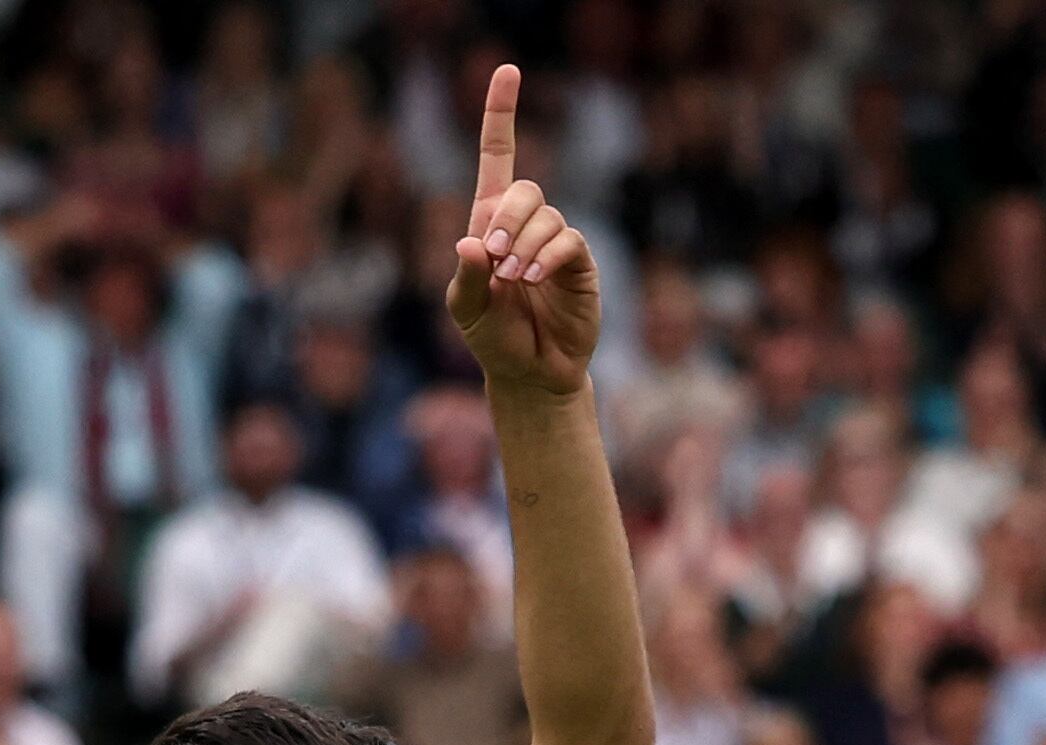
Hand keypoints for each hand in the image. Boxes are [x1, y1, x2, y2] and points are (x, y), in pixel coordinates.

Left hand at [446, 66, 598, 394]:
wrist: (530, 373)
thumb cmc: (493, 339)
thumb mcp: (466, 310)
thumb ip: (466, 277)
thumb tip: (471, 241)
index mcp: (490, 225)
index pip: (498, 158)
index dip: (500, 115)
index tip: (507, 70)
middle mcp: (526, 226)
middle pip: (525, 189)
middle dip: (507, 218)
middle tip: (494, 258)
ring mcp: (555, 242)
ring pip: (547, 216)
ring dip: (525, 244)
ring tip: (513, 281)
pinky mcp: (580, 263)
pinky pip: (569, 240)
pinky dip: (548, 256)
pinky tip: (533, 278)